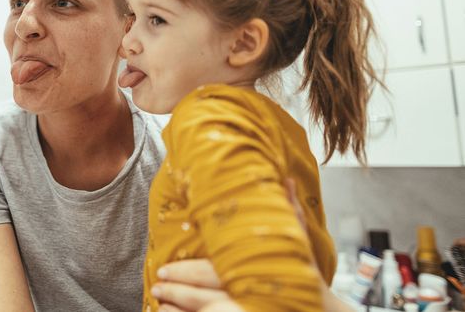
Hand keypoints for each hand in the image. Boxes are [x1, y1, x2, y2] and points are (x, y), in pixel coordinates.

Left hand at [151, 179, 353, 311]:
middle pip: (204, 297)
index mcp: (253, 273)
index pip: (211, 274)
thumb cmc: (305, 272)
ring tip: (159, 302)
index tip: (161, 268)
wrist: (321, 310)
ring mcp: (246, 311)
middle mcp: (247, 296)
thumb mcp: (298, 241)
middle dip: (177, 291)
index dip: (185, 273)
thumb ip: (289, 211)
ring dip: (178, 311)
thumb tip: (286, 178)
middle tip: (156, 284)